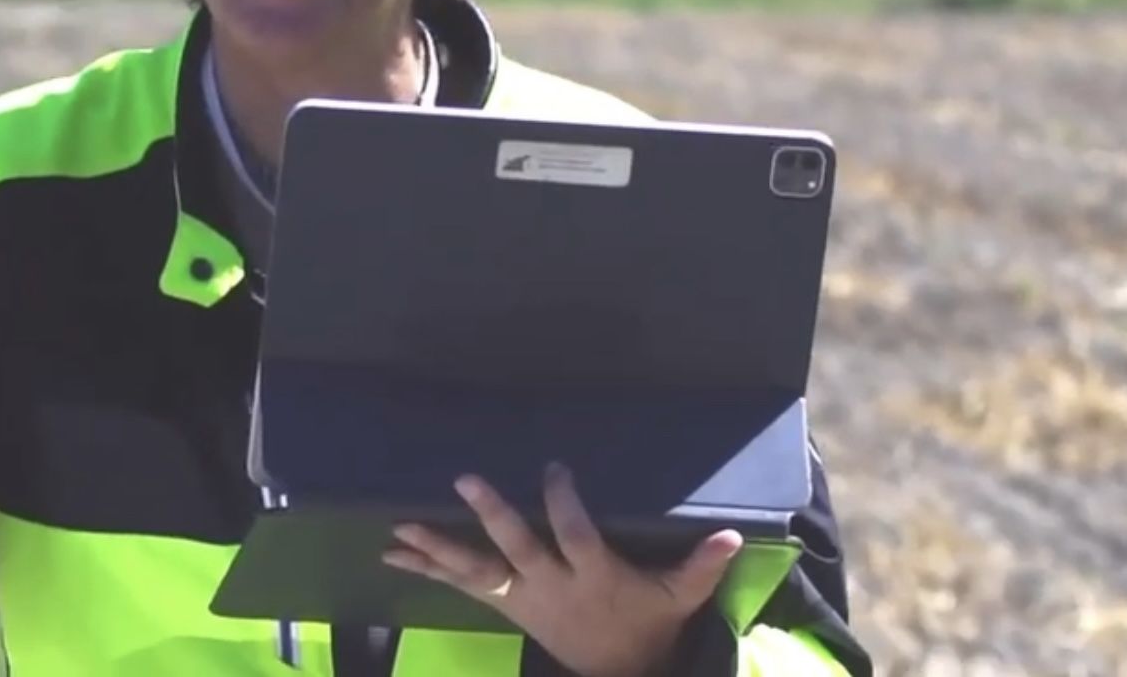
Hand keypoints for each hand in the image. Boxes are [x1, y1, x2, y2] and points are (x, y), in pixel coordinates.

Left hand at [383, 463, 742, 676]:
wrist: (617, 675)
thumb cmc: (647, 624)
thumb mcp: (678, 600)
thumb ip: (702, 566)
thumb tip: (735, 535)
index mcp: (593, 576)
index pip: (575, 536)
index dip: (564, 504)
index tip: (554, 470)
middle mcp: (551, 586)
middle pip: (518, 548)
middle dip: (492, 516)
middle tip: (465, 480)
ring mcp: (522, 597)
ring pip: (476, 571)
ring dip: (437, 548)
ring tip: (399, 529)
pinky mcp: (504, 603)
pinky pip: (460, 585)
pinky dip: (426, 568)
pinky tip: (392, 553)